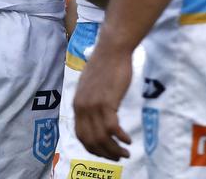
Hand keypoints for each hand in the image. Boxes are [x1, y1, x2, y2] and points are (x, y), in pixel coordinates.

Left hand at [73, 44, 133, 159]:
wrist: (113, 48)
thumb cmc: (106, 63)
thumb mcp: (91, 84)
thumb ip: (90, 99)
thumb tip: (95, 113)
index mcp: (77, 104)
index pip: (81, 135)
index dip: (92, 148)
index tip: (103, 152)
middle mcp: (82, 108)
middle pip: (90, 140)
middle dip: (104, 153)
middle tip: (117, 158)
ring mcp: (93, 106)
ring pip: (102, 137)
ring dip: (114, 149)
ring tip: (125, 153)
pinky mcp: (107, 102)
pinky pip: (112, 128)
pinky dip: (120, 138)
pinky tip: (128, 140)